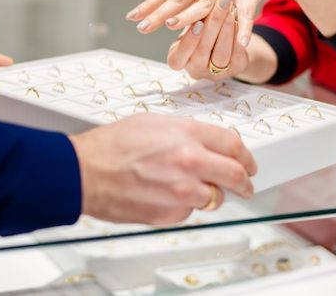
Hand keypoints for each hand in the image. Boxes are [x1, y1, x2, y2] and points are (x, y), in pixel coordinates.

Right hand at [69, 114, 256, 224]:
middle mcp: (190, 161)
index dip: (247, 156)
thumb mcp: (152, 123)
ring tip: (192, 189)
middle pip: (237, 174)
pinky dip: (184, 207)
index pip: (234, 145)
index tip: (249, 162)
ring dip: (210, 195)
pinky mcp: (172, 213)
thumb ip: (185, 133)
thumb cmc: (111, 146)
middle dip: (245, 182)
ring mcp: (183, 191)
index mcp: (186, 134)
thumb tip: (204, 143)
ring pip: (215, 197)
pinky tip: (165, 196)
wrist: (86, 171)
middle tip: (246, 185)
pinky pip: (190, 212)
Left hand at [127, 0, 310, 47]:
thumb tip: (166, 3)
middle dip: (161, 13)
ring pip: (208, 3)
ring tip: (175, 28)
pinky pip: (246, 13)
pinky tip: (239, 44)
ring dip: (191, 16)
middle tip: (143, 27)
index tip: (132, 18)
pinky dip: (243, 29)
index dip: (150, 4)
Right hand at [167, 11, 248, 80]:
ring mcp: (216, 73)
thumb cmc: (199, 28)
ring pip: (221, 54)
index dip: (189, 40)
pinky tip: (238, 18)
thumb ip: (185, 20)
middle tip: (219, 4)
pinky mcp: (236, 69)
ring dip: (226, 29)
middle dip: (212, 25)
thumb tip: (181, 8)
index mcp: (177, 60)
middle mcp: (195, 70)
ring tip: (230, 8)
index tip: (197, 22)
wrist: (222, 39)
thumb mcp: (187, 24)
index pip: (178, 56)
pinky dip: (237, 35)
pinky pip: (237, 53)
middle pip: (202, 51)